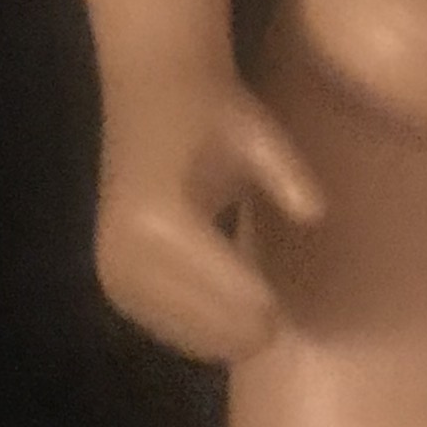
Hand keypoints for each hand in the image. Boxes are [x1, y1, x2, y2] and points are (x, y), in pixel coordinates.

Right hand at [93, 64, 325, 362]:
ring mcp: (114, 268)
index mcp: (162, 219)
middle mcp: (127, 251)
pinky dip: (195, 330)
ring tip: (259, 323)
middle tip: (281, 324)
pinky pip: (161, 326)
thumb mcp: (258, 135)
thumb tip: (315, 214)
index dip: (260, 305)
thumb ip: (287, 176)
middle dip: (243, 326)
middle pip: (203, 321)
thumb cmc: (213, 111)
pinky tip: (225, 321)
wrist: (152, 93)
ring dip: (220, 333)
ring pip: (183, 332)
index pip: (222, 286)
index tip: (288, 309)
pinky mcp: (111, 276)